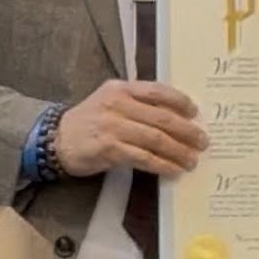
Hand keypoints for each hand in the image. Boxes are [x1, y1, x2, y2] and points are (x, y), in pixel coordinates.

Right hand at [55, 80, 207, 179]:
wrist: (56, 140)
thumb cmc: (89, 122)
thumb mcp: (110, 101)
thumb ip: (136, 104)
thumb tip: (174, 118)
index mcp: (121, 88)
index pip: (157, 91)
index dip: (180, 102)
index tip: (195, 113)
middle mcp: (118, 104)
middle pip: (161, 118)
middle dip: (186, 131)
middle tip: (202, 142)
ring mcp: (113, 126)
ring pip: (155, 139)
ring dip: (178, 151)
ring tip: (192, 160)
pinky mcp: (109, 149)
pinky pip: (143, 157)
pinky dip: (162, 164)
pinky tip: (173, 170)